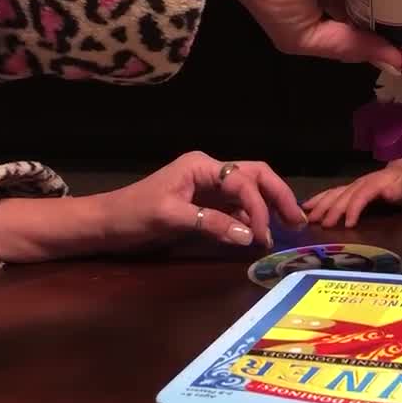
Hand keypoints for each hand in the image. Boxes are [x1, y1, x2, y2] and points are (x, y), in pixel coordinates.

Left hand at [96, 152, 305, 248]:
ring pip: (249, 192)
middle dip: (278, 196)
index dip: (259, 207)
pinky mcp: (204, 205)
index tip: (262, 236)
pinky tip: (258, 235)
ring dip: (267, 209)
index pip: (243, 180)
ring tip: (283, 231)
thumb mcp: (170, 218)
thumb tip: (249, 235)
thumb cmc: (132, 215)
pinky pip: (236, 208)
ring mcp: (208, 188)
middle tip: (297, 221)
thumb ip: (211, 224)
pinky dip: (251, 219)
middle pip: (255, 176)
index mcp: (202, 166)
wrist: (104, 224)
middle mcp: (209, 172)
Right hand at [303, 163, 401, 227]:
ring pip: (333, 194)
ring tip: (308, 217)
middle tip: (320, 225)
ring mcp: (352, 185)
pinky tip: (306, 205)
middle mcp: (359, 184)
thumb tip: (389, 193)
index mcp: (373, 185)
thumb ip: (397, 191)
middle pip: (342, 196)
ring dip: (320, 205)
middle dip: (330, 210)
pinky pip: (330, 192)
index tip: (348, 225)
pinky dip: (318, 199)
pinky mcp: (348, 188)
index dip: (353, 210)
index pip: (360, 197)